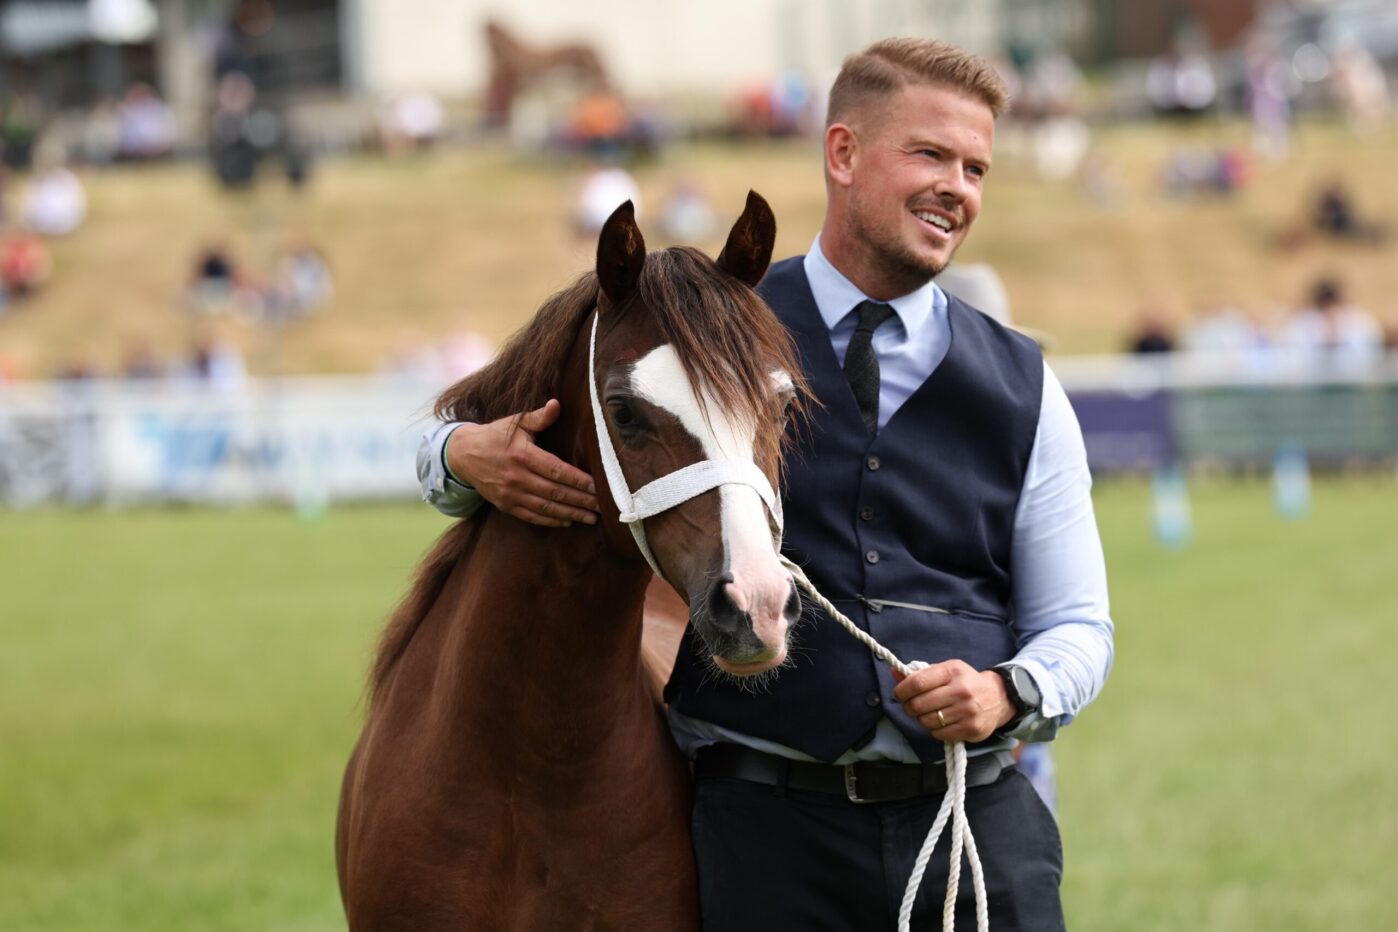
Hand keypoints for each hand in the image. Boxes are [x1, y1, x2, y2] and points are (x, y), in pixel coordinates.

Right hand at [446, 400, 599, 526]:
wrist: (463, 454)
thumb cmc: (494, 435)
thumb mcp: (515, 423)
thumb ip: (539, 417)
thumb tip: (557, 404)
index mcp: (523, 455)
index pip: (557, 471)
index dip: (579, 481)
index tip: (598, 487)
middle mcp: (517, 478)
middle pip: (556, 492)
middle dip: (581, 500)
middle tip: (602, 506)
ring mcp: (511, 494)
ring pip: (546, 508)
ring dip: (570, 514)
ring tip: (591, 518)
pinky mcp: (505, 505)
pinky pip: (531, 516)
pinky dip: (550, 521)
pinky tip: (567, 522)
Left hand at [891, 660, 1014, 742]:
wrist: (999, 698)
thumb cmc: (965, 682)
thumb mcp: (946, 671)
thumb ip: (920, 673)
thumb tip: (894, 673)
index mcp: (952, 671)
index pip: (917, 683)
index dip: (902, 690)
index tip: (899, 694)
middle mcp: (961, 690)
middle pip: (919, 704)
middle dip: (909, 707)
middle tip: (912, 706)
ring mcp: (968, 711)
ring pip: (927, 721)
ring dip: (922, 719)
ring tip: (928, 714)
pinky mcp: (971, 729)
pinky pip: (939, 734)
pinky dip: (935, 730)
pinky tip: (941, 722)